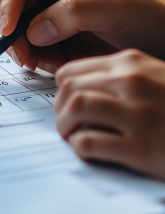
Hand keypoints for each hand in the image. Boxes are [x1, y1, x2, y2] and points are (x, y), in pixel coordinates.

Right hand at [0, 0, 164, 72]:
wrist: (159, 41)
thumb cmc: (144, 17)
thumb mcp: (112, 10)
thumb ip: (73, 14)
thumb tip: (35, 29)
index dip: (11, 3)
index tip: (10, 31)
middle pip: (14, 3)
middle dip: (15, 31)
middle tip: (25, 56)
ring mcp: (53, 8)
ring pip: (19, 28)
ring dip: (26, 49)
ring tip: (46, 63)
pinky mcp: (55, 31)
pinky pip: (31, 45)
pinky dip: (37, 58)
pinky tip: (54, 64)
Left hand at [54, 50, 164, 178]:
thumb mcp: (156, 77)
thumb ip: (123, 77)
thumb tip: (80, 89)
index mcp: (133, 63)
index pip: (73, 69)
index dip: (61, 88)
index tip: (64, 101)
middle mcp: (132, 83)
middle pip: (69, 88)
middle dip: (59, 108)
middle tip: (66, 122)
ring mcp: (136, 114)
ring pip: (74, 109)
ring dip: (65, 126)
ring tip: (72, 136)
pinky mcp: (140, 148)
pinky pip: (89, 143)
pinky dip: (80, 147)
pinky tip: (88, 150)